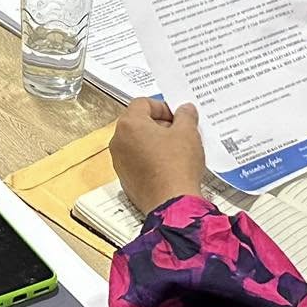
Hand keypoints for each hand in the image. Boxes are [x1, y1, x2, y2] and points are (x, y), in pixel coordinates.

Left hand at [110, 98, 208, 215]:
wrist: (173, 204)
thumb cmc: (176, 167)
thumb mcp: (188, 133)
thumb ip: (186, 116)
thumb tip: (185, 110)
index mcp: (129, 124)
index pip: (143, 103)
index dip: (163, 106)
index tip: (177, 115)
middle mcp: (119, 142)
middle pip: (138, 123)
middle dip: (160, 124)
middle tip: (180, 131)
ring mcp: (120, 162)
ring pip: (138, 143)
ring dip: (156, 142)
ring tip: (178, 150)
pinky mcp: (126, 180)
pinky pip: (138, 162)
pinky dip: (152, 160)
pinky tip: (170, 167)